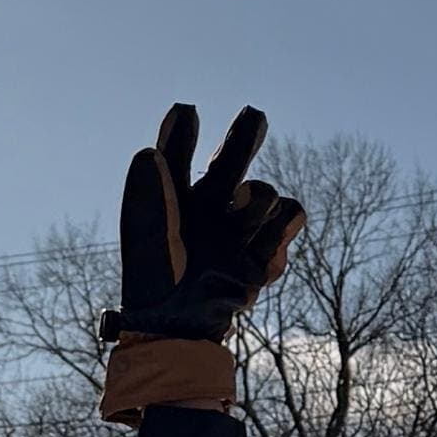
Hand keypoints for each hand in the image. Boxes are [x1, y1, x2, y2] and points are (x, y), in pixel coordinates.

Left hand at [106, 104, 304, 342]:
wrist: (181, 326)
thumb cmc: (154, 281)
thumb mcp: (147, 236)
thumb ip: (150, 193)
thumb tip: (149, 150)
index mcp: (173, 198)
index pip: (177, 155)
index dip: (181, 132)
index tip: (184, 110)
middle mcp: (208, 207)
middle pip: (233, 158)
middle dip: (245, 135)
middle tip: (254, 114)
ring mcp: (238, 228)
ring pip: (265, 192)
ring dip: (257, 198)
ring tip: (242, 207)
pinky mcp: (263, 252)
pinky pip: (289, 218)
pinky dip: (281, 227)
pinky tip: (263, 249)